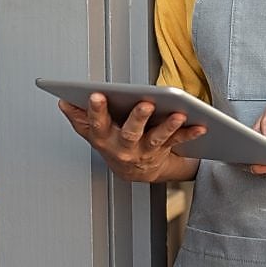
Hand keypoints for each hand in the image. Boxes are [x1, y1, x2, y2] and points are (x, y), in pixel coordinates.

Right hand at [58, 93, 204, 181]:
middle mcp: (124, 147)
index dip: (96, 110)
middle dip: (138, 118)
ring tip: (180, 114)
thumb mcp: (93, 132)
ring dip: (168, 126)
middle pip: (130, 132)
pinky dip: (190, 133)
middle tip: (145, 103)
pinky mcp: (164, 151)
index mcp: (104, 138)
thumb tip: (64, 101)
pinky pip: (178, 142)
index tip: (97, 94)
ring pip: (157, 138)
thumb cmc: (114, 143)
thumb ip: (80, 117)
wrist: (134, 172)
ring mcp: (145, 151)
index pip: (97, 123)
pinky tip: (201, 125)